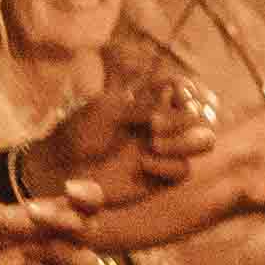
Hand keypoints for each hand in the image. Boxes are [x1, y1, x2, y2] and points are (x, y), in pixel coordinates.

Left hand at [0, 197, 95, 264]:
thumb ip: (21, 218)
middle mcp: (44, 241)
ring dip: (67, 253)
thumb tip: (58, 216)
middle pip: (90, 232)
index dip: (89, 196)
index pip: (79, 204)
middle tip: (39, 222)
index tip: (72, 190)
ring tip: (31, 252)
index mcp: (34, 216)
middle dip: (76, 225)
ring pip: (86, 263)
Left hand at [34, 63, 214, 203]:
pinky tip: (143, 164)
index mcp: (151, 99)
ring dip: (186, 140)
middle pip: (202, 114)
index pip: (186, 87)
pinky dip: (167, 165)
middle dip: (188, 117)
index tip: (179, 95)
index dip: (189, 90)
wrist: (62, 168)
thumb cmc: (80, 132)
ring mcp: (166, 149)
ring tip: (155, 143)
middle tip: (157, 124)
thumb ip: (142, 104)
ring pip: (202, 141)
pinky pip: (182, 170)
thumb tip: (176, 101)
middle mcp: (164, 122)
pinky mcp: (163, 177)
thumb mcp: (107, 109)